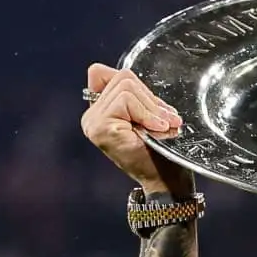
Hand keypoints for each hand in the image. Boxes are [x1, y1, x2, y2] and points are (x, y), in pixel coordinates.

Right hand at [80, 63, 190, 196]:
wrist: (165, 182)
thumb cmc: (162, 154)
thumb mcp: (149, 117)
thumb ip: (138, 98)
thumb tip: (134, 78)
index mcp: (99, 113)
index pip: (104, 73)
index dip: (135, 84)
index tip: (154, 109)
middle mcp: (91, 117)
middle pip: (122, 77)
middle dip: (150, 97)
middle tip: (166, 120)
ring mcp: (93, 122)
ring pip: (126, 86)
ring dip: (151, 107)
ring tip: (163, 127)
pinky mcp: (100, 126)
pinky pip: (126, 99)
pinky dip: (147, 113)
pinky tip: (157, 129)